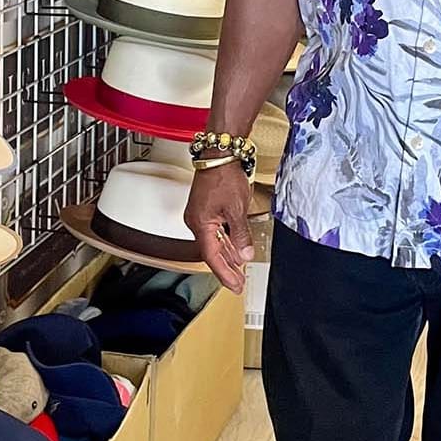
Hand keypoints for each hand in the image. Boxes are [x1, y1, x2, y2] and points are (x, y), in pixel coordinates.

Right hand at [185, 163, 255, 293]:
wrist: (219, 155)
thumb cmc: (223, 176)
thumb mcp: (237, 209)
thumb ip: (240, 235)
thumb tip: (244, 255)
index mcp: (200, 224)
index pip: (212, 257)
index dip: (224, 273)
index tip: (234, 285)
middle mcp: (196, 222)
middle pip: (211, 252)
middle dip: (226, 269)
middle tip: (238, 283)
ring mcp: (199, 216)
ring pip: (213, 243)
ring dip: (226, 256)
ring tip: (238, 272)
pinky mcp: (205, 210)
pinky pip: (214, 232)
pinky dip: (225, 243)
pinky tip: (234, 250)